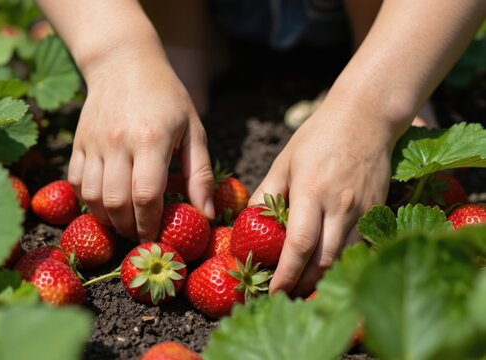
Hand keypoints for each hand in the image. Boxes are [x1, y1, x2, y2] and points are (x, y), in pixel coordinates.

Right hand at [68, 50, 213, 240]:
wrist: (123, 63)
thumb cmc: (167, 97)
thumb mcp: (193, 130)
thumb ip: (200, 174)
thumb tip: (207, 215)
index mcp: (151, 140)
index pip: (146, 196)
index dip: (151, 224)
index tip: (157, 237)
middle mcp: (118, 142)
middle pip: (116, 203)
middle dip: (129, 228)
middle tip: (141, 234)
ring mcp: (94, 143)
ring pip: (92, 197)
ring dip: (108, 219)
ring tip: (124, 223)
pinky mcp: (78, 142)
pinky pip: (76, 182)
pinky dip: (88, 201)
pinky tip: (105, 203)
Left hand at [249, 105, 395, 296]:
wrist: (365, 118)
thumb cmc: (318, 138)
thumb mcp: (284, 162)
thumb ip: (266, 195)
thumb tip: (246, 225)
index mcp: (311, 192)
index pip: (297, 246)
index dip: (284, 275)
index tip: (272, 293)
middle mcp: (339, 206)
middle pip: (323, 262)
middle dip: (303, 286)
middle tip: (286, 297)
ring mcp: (362, 211)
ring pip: (343, 260)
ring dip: (323, 280)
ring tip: (303, 289)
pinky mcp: (377, 211)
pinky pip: (359, 248)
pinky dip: (342, 264)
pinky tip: (328, 270)